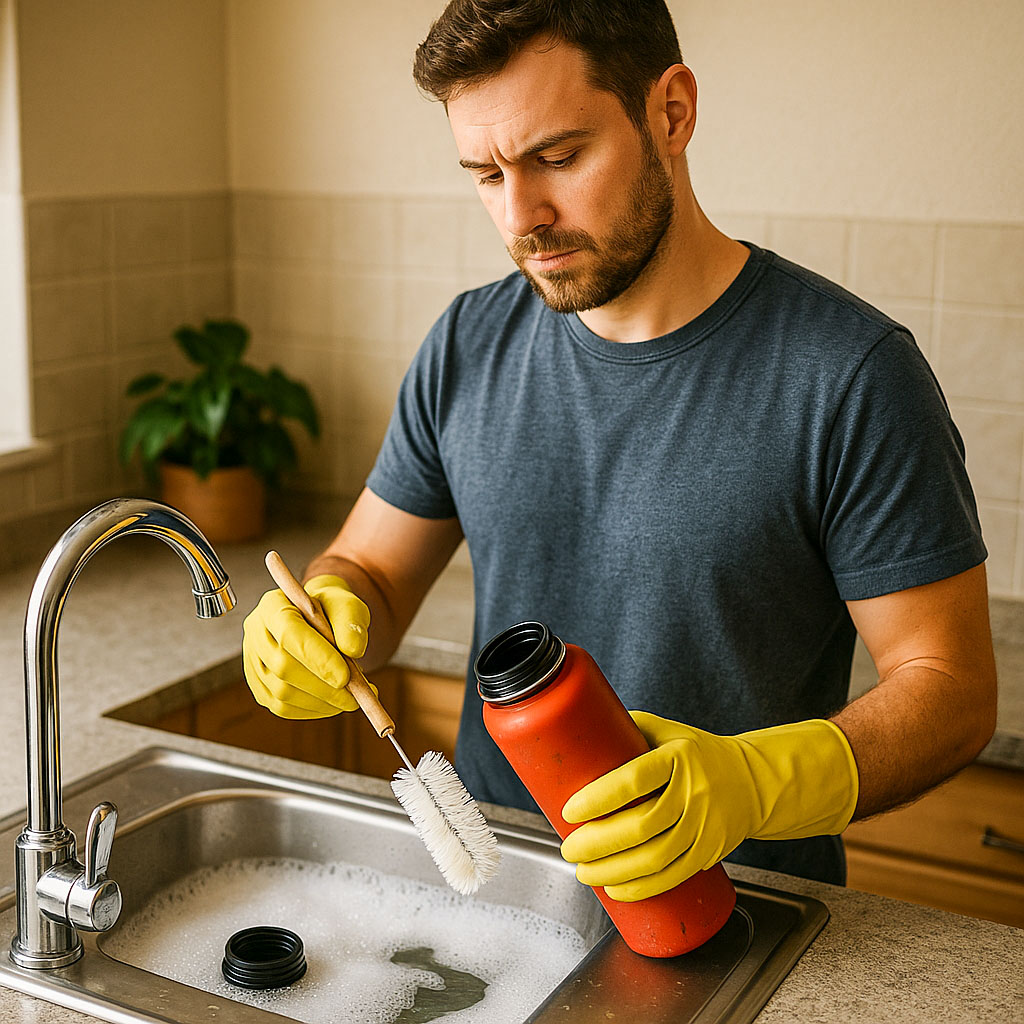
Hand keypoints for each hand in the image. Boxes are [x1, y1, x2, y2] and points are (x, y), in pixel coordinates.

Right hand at [242, 575, 370, 718]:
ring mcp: (253, 661)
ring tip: (350, 698)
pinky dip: (312, 710)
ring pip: (281, 692)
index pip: (288, 633)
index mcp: (273, 605)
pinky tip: (333, 704)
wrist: (321, 619)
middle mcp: (255, 632)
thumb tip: (353, 649)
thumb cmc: (333, 610)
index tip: (346, 677)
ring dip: (321, 702)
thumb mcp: (347, 605)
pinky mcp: (259, 685)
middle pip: (282, 666)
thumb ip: (351, 621)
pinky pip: (281, 707)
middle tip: (355, 697)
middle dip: (322, 686)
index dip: (316, 657)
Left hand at [559, 712, 858, 901]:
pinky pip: (672, 877)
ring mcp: (704, 826)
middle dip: (597, 843)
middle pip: (640, 826)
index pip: (634, 780)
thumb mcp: (669, 732)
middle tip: (569, 848)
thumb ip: (628, 729)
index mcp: (678, 757)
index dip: (598, 798)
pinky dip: (640, 888)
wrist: (753, 782)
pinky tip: (615, 889)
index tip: (570, 810)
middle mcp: (693, 793)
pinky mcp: (708, 853)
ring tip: (584, 872)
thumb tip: (580, 732)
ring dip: (612, 870)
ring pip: (654, 858)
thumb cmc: (700, 754)